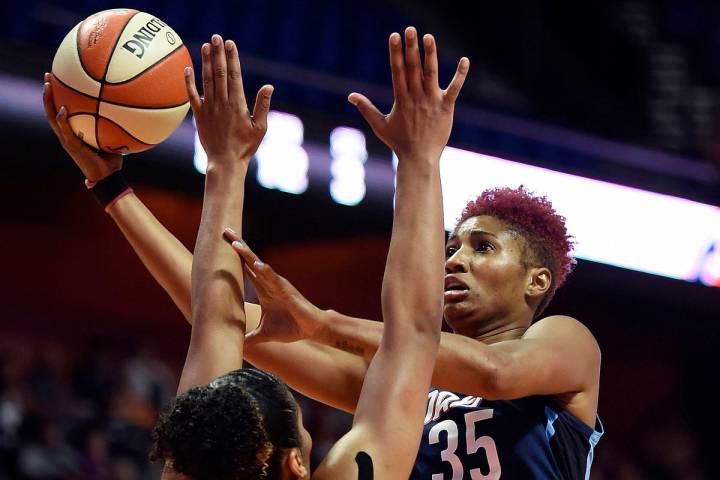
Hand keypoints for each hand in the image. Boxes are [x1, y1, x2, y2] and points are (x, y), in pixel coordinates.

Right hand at [43, 73, 121, 181]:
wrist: (107, 176)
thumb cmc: (111, 159)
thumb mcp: (111, 138)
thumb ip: (113, 125)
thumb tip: (126, 109)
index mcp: (73, 132)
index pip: (61, 111)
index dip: (58, 96)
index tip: (58, 79)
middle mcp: (66, 134)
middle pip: (52, 110)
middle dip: (48, 93)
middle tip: (48, 75)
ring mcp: (67, 140)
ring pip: (52, 118)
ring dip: (48, 102)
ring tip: (47, 86)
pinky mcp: (72, 146)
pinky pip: (65, 131)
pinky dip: (62, 120)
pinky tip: (62, 109)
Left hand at [185, 34, 272, 166]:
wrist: (226, 162)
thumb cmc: (246, 146)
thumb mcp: (261, 128)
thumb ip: (263, 106)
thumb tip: (269, 86)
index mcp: (238, 104)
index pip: (235, 76)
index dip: (232, 58)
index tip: (230, 44)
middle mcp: (222, 103)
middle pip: (220, 73)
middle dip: (218, 54)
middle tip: (216, 38)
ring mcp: (209, 108)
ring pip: (207, 80)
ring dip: (206, 62)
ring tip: (205, 46)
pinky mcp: (199, 116)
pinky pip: (192, 96)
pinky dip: (189, 82)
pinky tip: (187, 69)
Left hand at [223, 228, 323, 344]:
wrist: (311, 330)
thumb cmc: (290, 328)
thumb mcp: (264, 335)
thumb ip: (250, 338)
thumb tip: (235, 347)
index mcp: (262, 290)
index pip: (245, 270)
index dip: (233, 258)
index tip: (220, 246)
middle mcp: (269, 283)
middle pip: (250, 261)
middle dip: (239, 246)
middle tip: (225, 231)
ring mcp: (278, 285)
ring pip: (261, 266)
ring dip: (249, 255)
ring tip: (236, 243)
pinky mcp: (287, 291)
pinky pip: (276, 279)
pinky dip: (267, 272)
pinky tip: (258, 264)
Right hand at [348, 27, 468, 161]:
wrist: (419, 158)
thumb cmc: (399, 142)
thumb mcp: (379, 125)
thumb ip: (366, 108)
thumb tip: (350, 96)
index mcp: (401, 99)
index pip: (397, 70)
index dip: (396, 52)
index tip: (394, 36)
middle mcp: (416, 97)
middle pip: (413, 68)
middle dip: (411, 47)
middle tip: (410, 29)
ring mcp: (432, 101)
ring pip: (431, 74)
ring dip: (430, 55)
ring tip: (429, 37)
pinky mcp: (446, 108)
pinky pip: (455, 89)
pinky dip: (460, 75)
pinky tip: (465, 60)